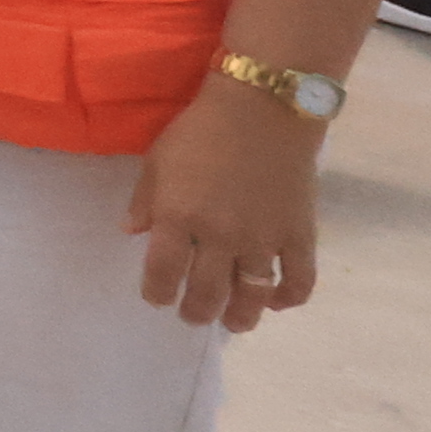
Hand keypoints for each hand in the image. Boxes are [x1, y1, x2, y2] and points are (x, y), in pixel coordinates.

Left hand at [125, 85, 322, 330]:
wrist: (263, 108)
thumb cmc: (202, 130)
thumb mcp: (158, 159)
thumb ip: (144, 200)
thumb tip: (131, 232)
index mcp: (178, 216)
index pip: (161, 271)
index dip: (156, 292)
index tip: (156, 298)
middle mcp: (219, 235)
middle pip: (206, 292)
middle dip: (196, 311)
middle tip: (193, 316)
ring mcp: (263, 238)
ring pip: (251, 296)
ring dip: (239, 317)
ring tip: (233, 323)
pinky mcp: (299, 235)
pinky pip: (298, 281)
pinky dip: (288, 298)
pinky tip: (275, 301)